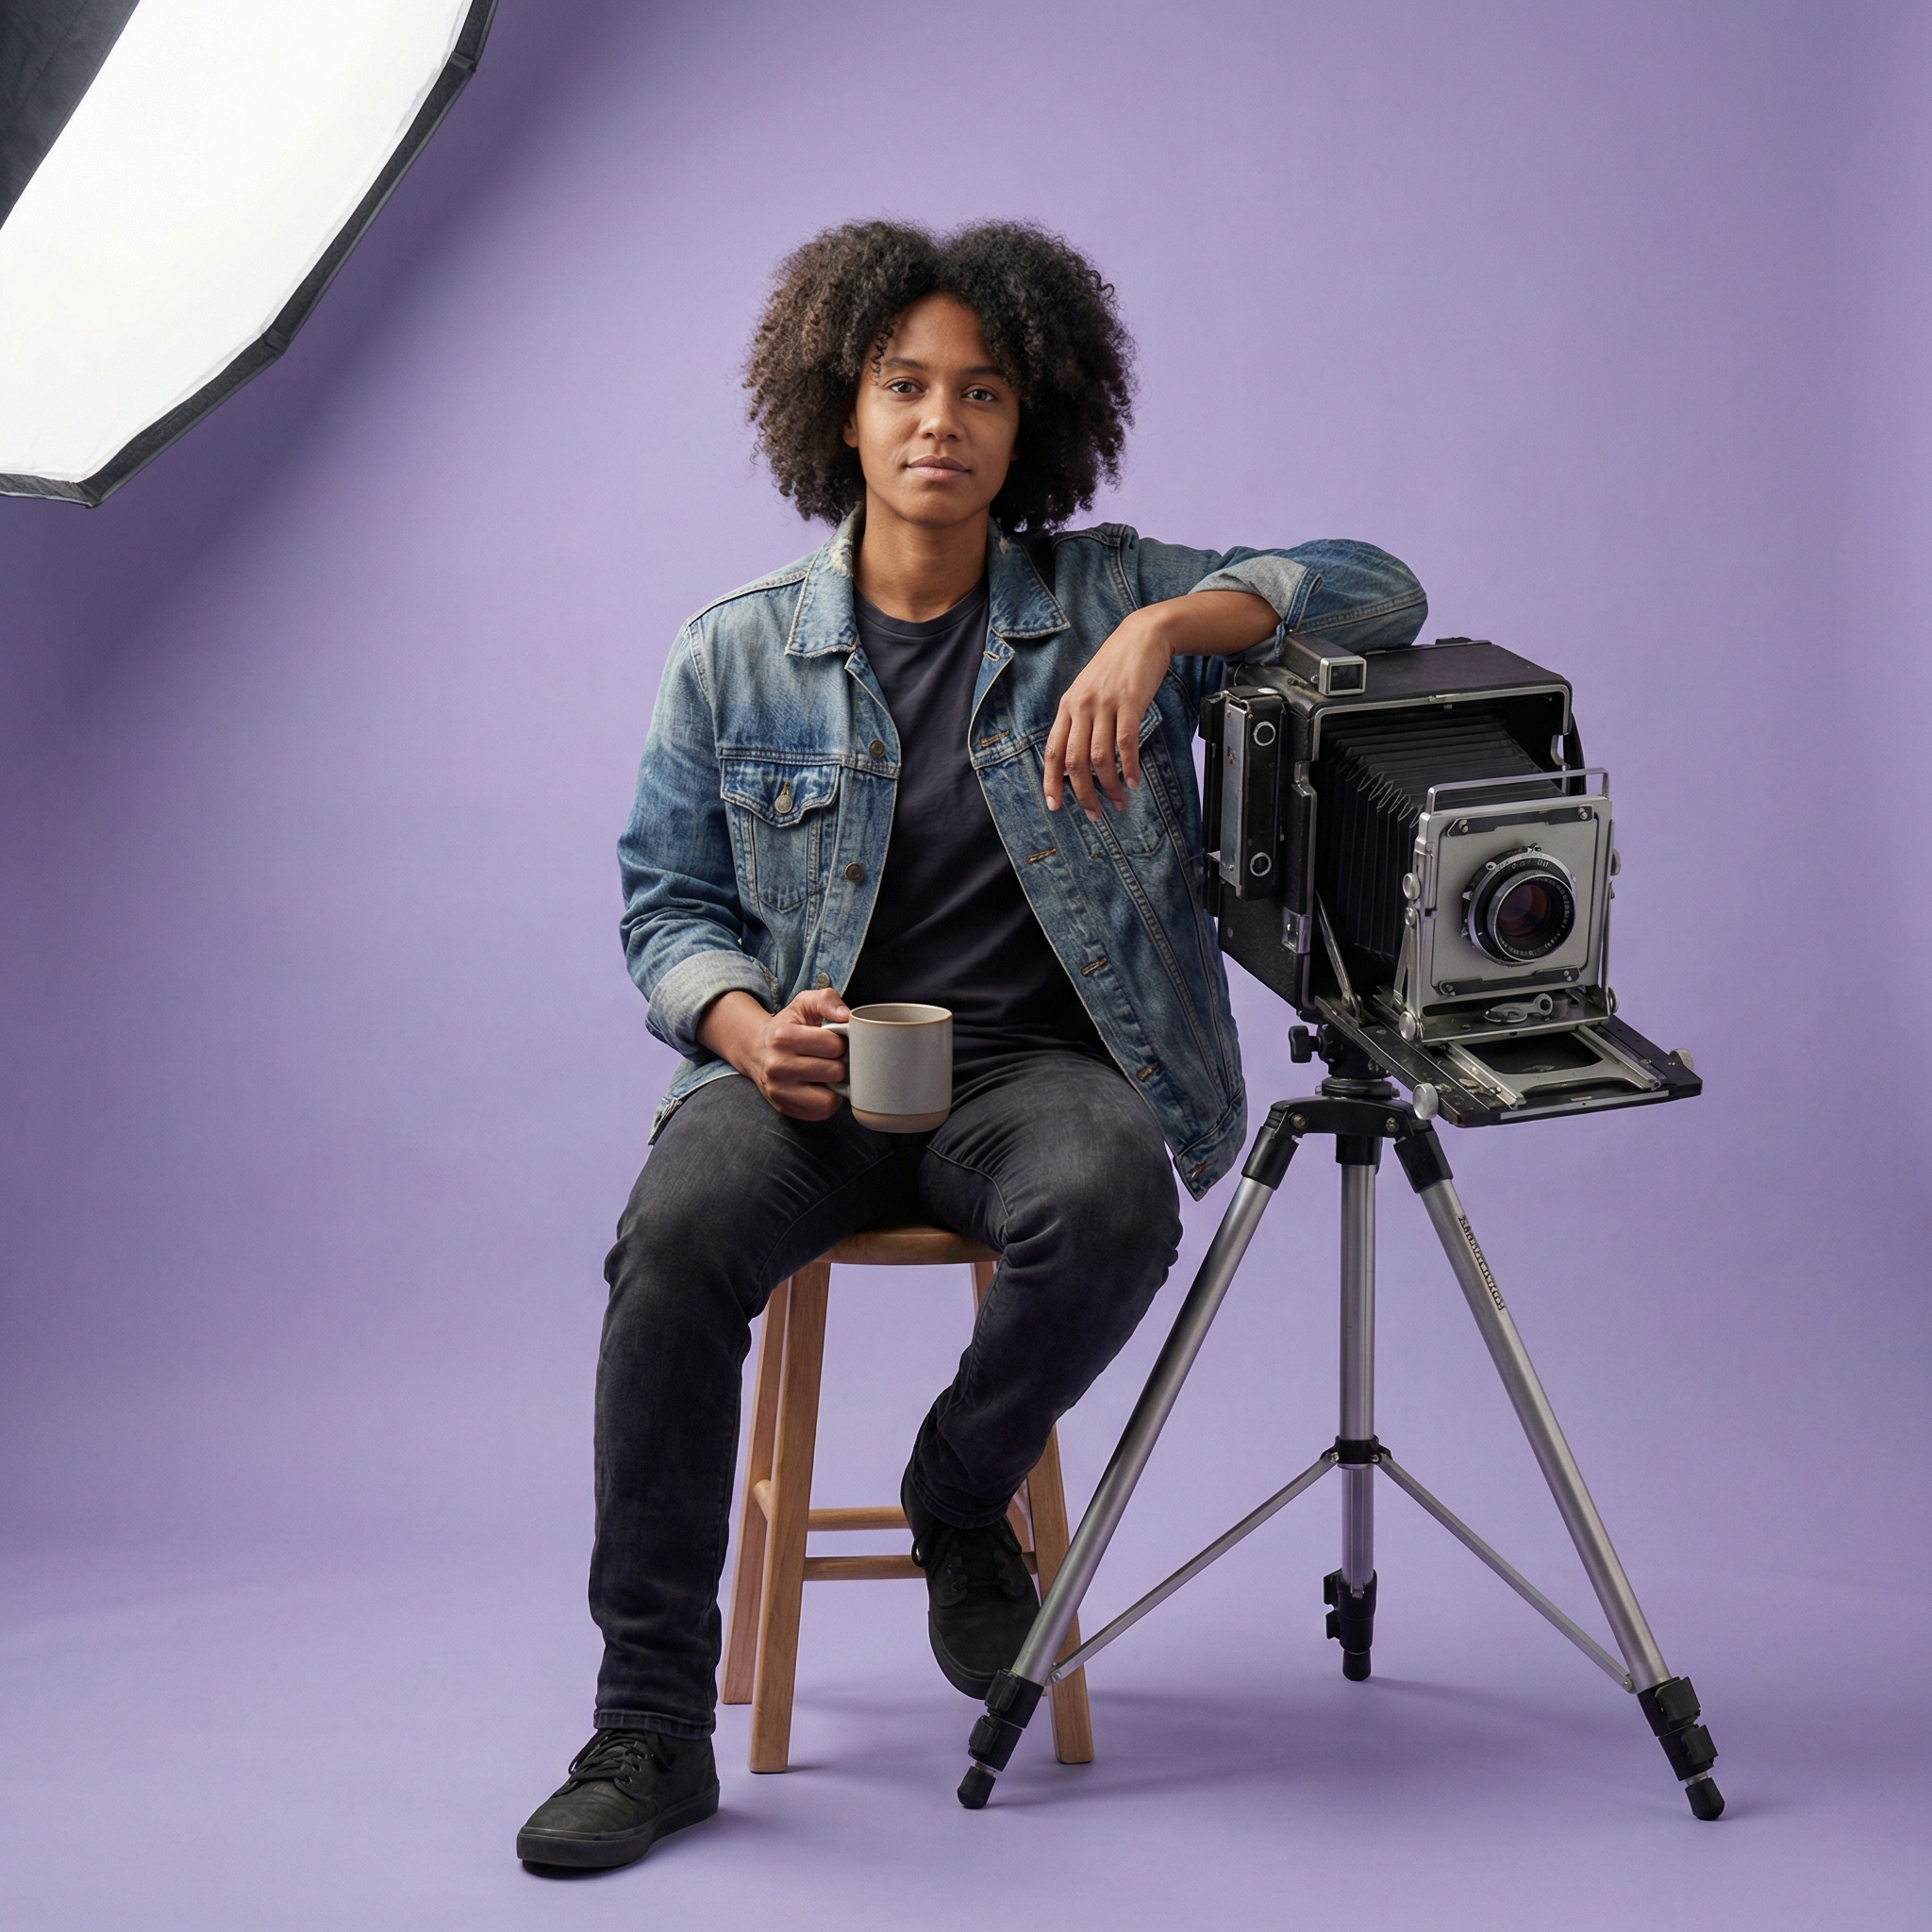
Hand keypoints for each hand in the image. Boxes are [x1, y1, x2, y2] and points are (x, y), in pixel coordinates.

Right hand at [698, 988, 849, 1119]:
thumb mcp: (804, 1004)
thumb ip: (827, 999)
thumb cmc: (788, 1027)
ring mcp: (778, 1091)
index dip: (841, 1042)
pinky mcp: (783, 1108)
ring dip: (835, 1087)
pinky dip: (826, 1101)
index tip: (833, 1041)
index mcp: (783, 1037)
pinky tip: (819, 1087)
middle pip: (834, 1072)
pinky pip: (821, 1112)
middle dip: (839, 1064)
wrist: (756, 1050)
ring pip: (829, 1099)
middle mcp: (776, 1066)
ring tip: (826, 1074)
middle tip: (831, 1059)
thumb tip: (846, 1016)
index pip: (834, 1045)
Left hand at [1042, 607, 1171, 820]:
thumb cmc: (1115, 666)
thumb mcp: (1087, 690)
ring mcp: (1105, 704)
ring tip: (1118, 801)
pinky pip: (1126, 742)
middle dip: (1083, 793)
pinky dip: (1129, 766)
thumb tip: (1079, 758)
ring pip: (1100, 756)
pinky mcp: (1130, 702)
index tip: (1055, 805)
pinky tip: (1133, 781)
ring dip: (1109, 786)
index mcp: (1067, 706)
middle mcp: (1082, 706)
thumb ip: (1080, 720)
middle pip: (1075, 761)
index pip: (1053, 751)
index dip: (1052, 781)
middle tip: (1094, 813)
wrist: (1141, 636)